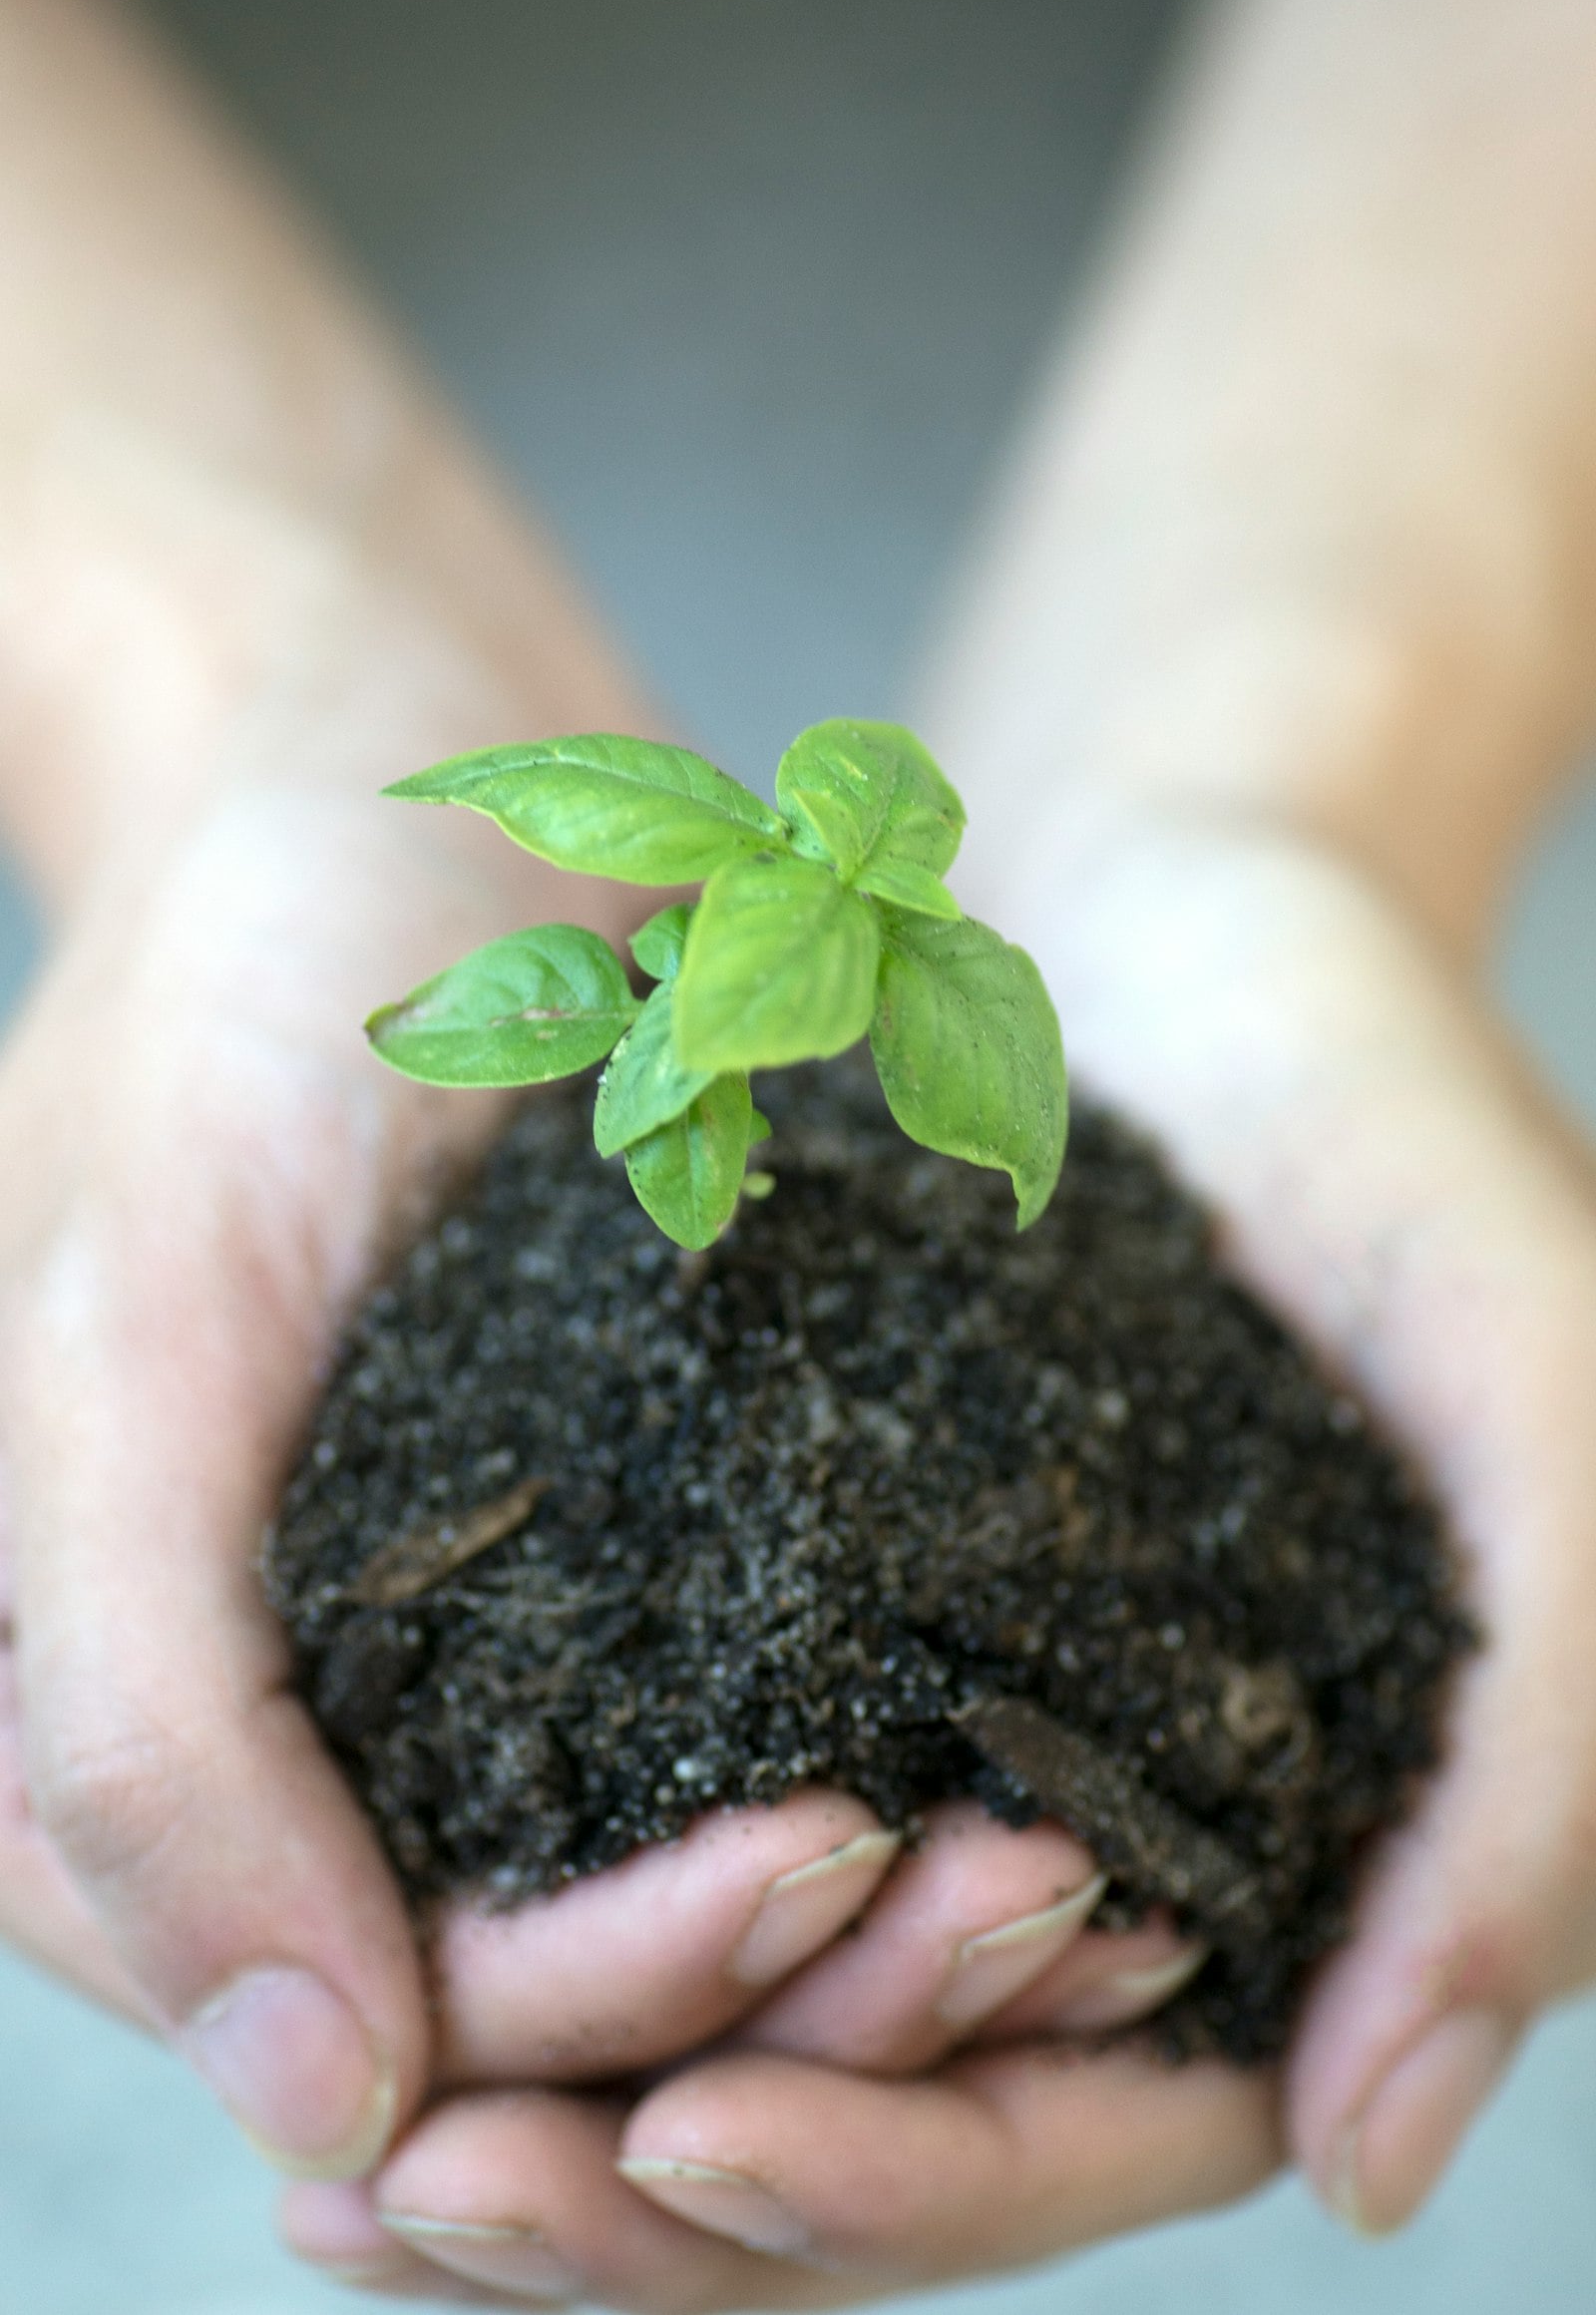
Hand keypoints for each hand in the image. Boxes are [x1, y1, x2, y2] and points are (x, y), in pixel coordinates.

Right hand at [0, 769, 1278, 2304]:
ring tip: (1076, 1872)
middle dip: (780, 1991)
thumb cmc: (231, 994)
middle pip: (546, 2003)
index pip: (366, 2006)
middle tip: (1031, 1895)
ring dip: (869, 1943)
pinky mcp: (597, 1561)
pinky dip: (883, 1796)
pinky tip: (1045, 1784)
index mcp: (110, 1734)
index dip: (596, 2003)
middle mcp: (282, 1734)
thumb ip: (142, 1712)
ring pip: (663, 1915)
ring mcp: (449, 1654)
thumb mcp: (129, 1334)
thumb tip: (313, 2106)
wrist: (389, 766)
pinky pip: (734, 1749)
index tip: (839, 1876)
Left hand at [293, 796, 1595, 2300]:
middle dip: (665, 2193)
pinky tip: (396, 1901)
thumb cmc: (1402, 1129)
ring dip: (570, 2077)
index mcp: (1296, 1856)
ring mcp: (949, 1718)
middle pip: (883, 2110)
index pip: (1089, 2128)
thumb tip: (1372, 2163)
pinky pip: (668, 1787)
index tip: (677, 2150)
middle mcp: (1108, 1824)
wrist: (1211, 907)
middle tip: (429, 2192)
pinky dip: (553, 1876)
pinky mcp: (816, 1599)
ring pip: (751, 1999)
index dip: (898, 2174)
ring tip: (360, 2139)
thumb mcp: (1540, 1403)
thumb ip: (1538, 1771)